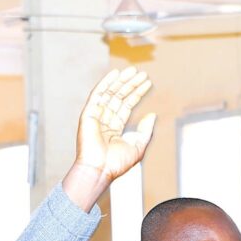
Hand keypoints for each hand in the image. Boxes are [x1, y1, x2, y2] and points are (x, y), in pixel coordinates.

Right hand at [63, 67, 154, 209]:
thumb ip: (146, 130)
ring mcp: (96, 116)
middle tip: (142, 73)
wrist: (100, 170)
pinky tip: (115, 74)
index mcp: (115, 129)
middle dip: (130, 85)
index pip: (127, 106)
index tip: (147, 83)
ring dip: (121, 81)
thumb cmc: (117, 163)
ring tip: (133, 70)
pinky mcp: (88, 114)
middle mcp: (105, 120)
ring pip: (109, 93)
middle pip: (119, 97)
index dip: (137, 94)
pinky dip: (105, 83)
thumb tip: (152, 114)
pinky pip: (97, 95)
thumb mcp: (138, 146)